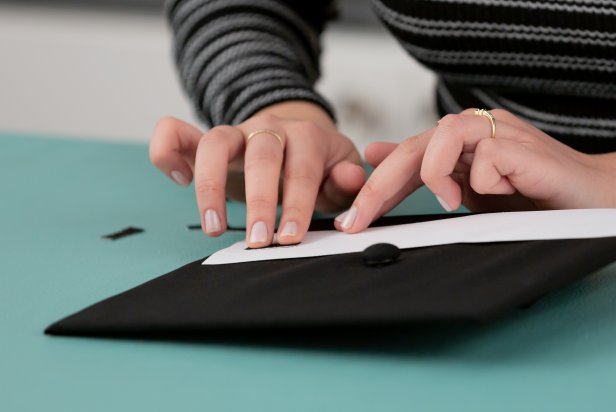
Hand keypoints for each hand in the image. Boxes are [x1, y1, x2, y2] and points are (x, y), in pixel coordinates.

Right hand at [150, 101, 364, 246]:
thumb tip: (347, 179)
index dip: (296, 204)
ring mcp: (236, 131)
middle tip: (257, 240)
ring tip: (213, 227)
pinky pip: (176, 131)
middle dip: (259, 200)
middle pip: (260, 155)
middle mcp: (269, 128)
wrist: (296, 137)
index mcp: (306, 136)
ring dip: (210, 185)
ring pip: (215, 142)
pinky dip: (167, 150)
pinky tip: (178, 178)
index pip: (301, 169)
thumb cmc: (318, 165)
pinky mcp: (208, 140)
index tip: (289, 237)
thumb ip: (346, 180)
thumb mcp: (340, 171)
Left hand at [335, 108, 615, 232]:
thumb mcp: (467, 194)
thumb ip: (425, 176)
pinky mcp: (523, 145)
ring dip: (434, 172)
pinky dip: (485, 179)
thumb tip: (376, 155)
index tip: (351, 218)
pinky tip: (501, 192)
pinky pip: (489, 154)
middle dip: (381, 185)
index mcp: (458, 146)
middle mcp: (475, 133)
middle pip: (415, 146)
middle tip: (360, 219)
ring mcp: (500, 134)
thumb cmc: (531, 200)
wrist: (591, 201)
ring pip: (446, 133)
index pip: (406, 158)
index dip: (375, 186)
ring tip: (447, 201)